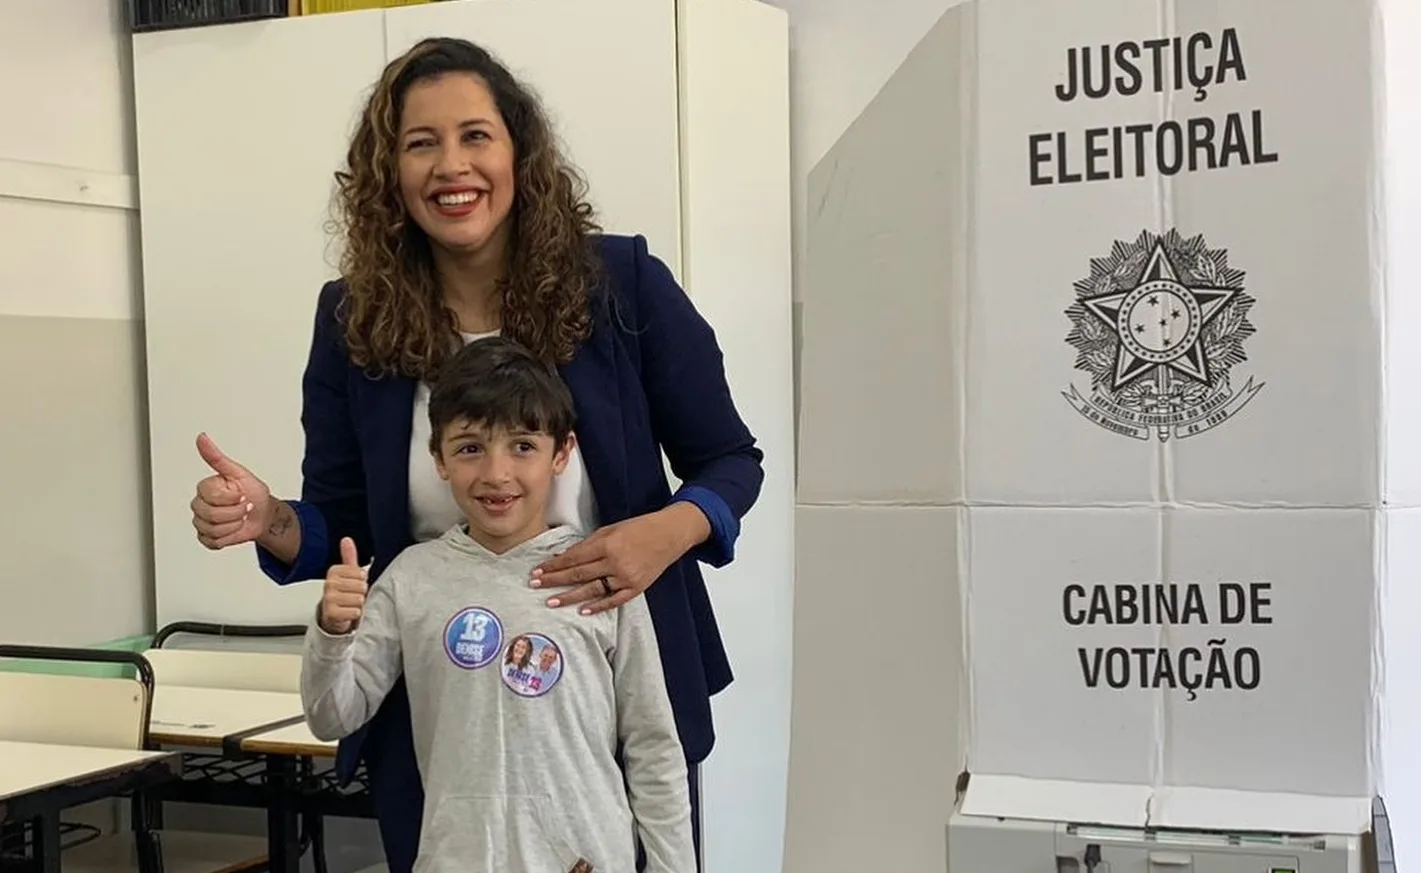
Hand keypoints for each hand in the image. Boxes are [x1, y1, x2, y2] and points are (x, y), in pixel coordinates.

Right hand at [190, 433, 273, 549]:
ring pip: (212, 530)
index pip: (212, 497)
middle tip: (244, 507)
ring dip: (234, 525)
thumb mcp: (240, 473)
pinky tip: (234, 528)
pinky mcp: (205, 537)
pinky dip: (229, 537)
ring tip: (240, 518)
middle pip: (211, 515)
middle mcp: (199, 504)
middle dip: (235, 513)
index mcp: (205, 488)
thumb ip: (217, 458)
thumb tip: (202, 437)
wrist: (263, 515)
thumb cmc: (253, 493)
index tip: (242, 494)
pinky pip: (213, 542)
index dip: (233, 498)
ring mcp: (200, 521)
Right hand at [319, 538, 367, 634]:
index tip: (355, 584)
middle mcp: (329, 584)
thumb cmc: (344, 594)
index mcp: (333, 572)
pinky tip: (349, 613)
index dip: (362, 580)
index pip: (361, 573)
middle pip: (361, 586)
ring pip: (358, 599)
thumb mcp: (348, 574)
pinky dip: (355, 614)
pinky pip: (354, 612)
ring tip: (351, 604)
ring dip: (358, 604)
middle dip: (361, 593)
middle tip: (353, 596)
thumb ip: (349, 556)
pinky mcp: (331, 613)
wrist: (334, 616)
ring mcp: (328, 599)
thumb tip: (346, 539)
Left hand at [531, 504, 709, 614]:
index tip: (538, 571)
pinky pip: (614, 600)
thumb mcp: (611, 529)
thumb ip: (589, 544)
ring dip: (570, 596)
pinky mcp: (636, 587)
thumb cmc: (639, 528)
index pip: (574, 558)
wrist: (669, 535)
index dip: (554, 565)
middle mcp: (615, 562)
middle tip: (536, 586)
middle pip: (579, 574)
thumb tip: (565, 557)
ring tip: (552, 601)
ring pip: (593, 590)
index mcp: (607, 544)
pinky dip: (598, 606)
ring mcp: (626, 577)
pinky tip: (583, 610)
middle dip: (555, 580)